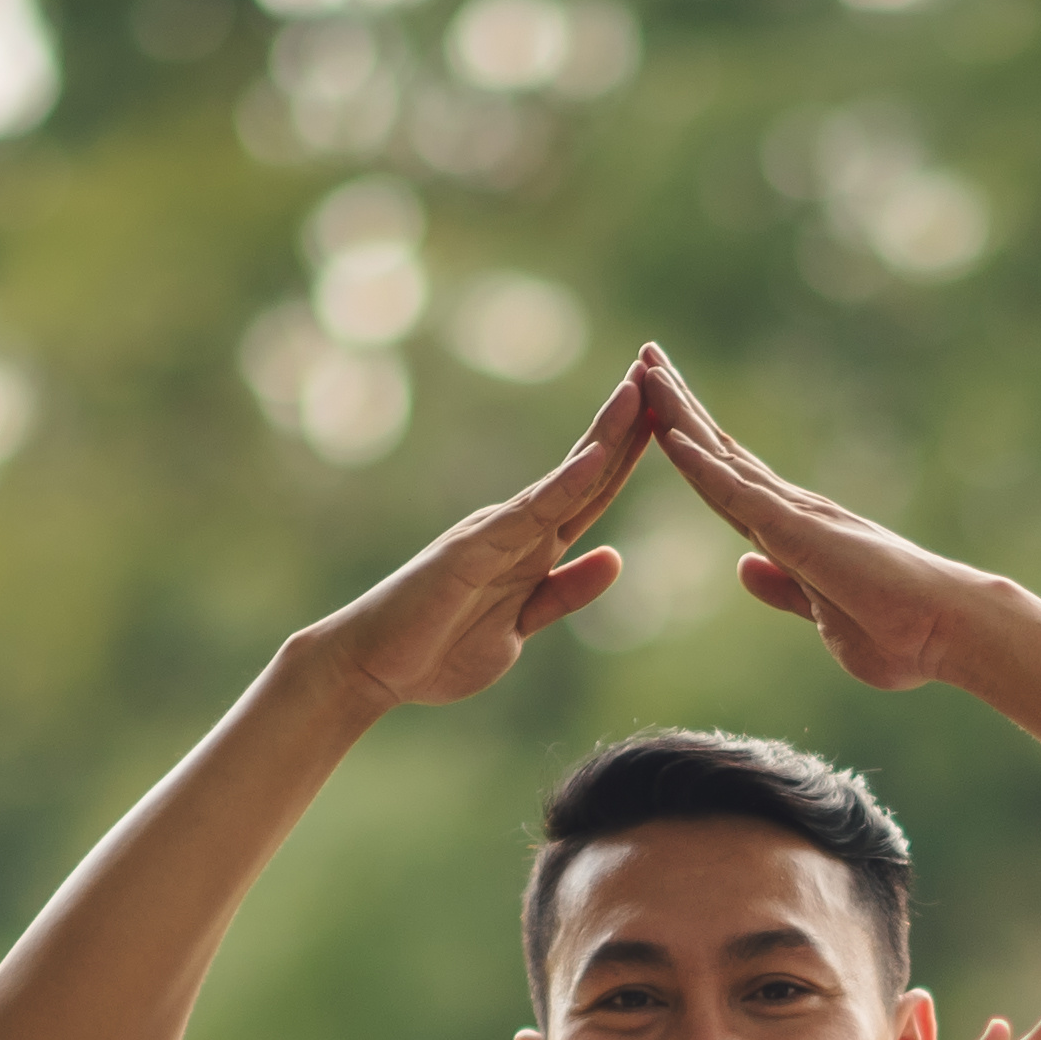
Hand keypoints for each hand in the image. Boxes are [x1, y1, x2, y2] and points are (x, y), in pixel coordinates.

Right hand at [294, 365, 652, 710]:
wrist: (373, 668)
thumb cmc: (438, 649)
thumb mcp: (522, 626)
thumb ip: (564, 593)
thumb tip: (615, 557)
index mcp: (533, 549)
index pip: (592, 494)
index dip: (630, 455)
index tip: (667, 416)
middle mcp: (518, 529)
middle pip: (586, 469)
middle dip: (626, 423)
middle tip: (662, 371)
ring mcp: (497, 534)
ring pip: (565, 477)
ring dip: (606, 434)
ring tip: (641, 388)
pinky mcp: (474, 549)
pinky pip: (530, 514)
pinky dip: (565, 485)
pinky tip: (599, 457)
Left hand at [640, 346, 1007, 693]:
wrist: (948, 632)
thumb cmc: (901, 633)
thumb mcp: (821, 615)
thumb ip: (783, 590)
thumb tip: (745, 567)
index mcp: (790, 533)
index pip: (726, 481)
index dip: (689, 444)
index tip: (658, 410)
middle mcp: (789, 511)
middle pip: (718, 450)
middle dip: (677, 405)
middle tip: (645, 358)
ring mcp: (794, 516)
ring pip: (721, 457)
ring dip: (678, 414)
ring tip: (646, 369)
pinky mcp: (798, 532)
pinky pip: (738, 494)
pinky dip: (701, 466)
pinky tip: (669, 436)